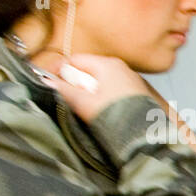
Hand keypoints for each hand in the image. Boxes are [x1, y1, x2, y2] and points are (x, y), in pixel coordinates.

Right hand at [38, 53, 153, 124]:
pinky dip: (101, 97)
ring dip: (87, 92)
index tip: (48, 81)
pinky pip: (111, 90)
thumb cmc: (118, 117)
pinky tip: (102, 111)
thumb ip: (64, 91)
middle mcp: (121, 68)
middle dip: (74, 83)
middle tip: (69, 98)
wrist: (147, 135)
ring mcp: (130, 80)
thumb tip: (47, 82)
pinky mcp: (136, 93)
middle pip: (87, 70)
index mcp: (107, 65)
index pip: (74, 60)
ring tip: (87, 107)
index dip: (58, 70)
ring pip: (99, 81)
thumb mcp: (85, 103)